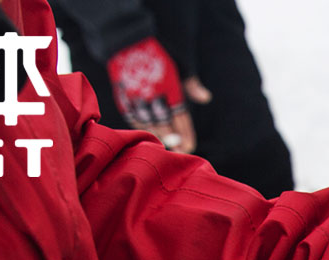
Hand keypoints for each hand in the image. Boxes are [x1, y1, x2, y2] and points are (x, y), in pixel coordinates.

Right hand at [107, 37, 196, 153]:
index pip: (181, 116)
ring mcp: (136, 96)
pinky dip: (140, 126)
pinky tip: (147, 132)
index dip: (186, 133)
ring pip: (148, 123)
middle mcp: (153, 94)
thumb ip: (190, 84)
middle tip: (179, 152)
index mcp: (170, 87)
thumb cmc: (157, 53)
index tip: (190, 147)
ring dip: (157, 136)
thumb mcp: (178, 65)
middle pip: (165, 124)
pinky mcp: (122, 95)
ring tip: (164, 145)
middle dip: (173, 140)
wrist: (127, 38)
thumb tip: (206, 98)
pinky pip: (132, 116)